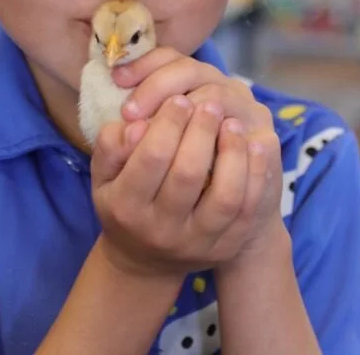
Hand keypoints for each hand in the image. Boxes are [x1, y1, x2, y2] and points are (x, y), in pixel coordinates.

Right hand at [91, 93, 255, 277]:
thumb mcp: (104, 175)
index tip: (179, 99)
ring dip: (233, 153)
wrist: (144, 259)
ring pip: (224, 196)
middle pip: (188, 174)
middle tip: (209, 104)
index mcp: (126, 206)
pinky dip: (255, 176)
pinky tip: (254, 146)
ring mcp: (197, 242)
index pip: (151, 158)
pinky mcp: (225, 248)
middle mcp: (161, 229)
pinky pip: (247, 211)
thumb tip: (136, 125)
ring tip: (232, 123)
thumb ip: (111, 145)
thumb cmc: (123, 201)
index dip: (168, 123)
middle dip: (201, 131)